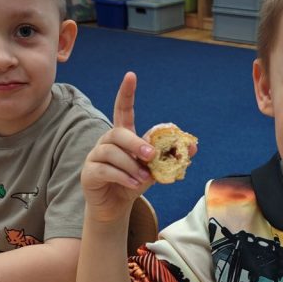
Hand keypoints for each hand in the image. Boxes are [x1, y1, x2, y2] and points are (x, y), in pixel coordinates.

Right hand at [81, 71, 156, 222]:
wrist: (116, 205)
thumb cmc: (134, 182)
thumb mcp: (155, 169)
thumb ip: (169, 157)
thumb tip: (192, 146)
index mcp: (123, 135)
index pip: (122, 109)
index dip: (126, 93)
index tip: (131, 76)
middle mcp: (106, 141)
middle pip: (118, 133)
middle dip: (136, 144)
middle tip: (151, 157)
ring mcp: (95, 156)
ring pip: (112, 152)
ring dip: (131, 166)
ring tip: (142, 179)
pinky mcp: (89, 172)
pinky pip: (105, 169)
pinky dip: (122, 177)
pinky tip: (133, 184)